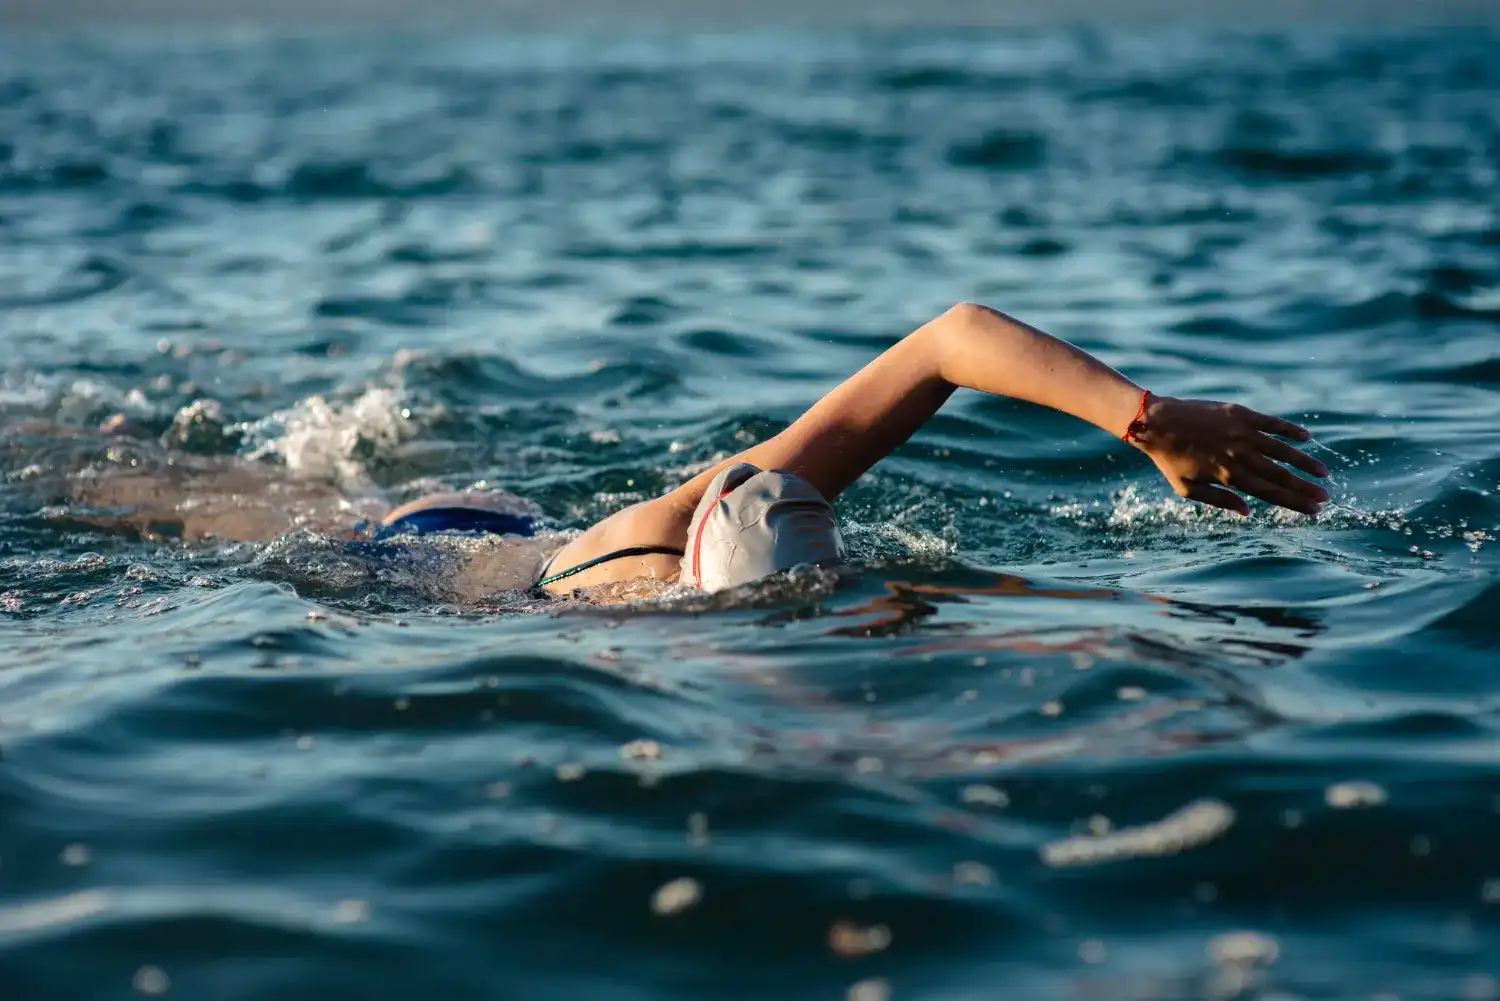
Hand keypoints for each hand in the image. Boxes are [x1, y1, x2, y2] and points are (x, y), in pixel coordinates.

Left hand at [1131, 396, 1328, 515]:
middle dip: (1305, 488)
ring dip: (1304, 462)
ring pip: (1281, 451)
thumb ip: (1219, 501)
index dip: (1293, 502)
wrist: (1156, 423)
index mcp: (1227, 477)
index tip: (1313, 510)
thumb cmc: (1170, 459)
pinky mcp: (1241, 414)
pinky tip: (1306, 438)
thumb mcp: (1187, 488)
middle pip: (1280, 476)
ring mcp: (1242, 434)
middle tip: (1325, 497)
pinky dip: (1291, 431)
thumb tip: (1248, 512)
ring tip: (1322, 472)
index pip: (1268, 493)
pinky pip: (1273, 424)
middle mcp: (1239, 456)